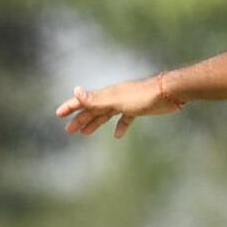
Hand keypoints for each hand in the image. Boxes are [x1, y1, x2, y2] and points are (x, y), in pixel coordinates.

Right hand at [54, 77, 180, 138]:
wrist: (168, 93)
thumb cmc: (142, 96)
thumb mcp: (116, 99)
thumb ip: (96, 98)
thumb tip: (75, 90)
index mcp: (106, 95)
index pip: (84, 100)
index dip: (71, 106)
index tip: (58, 114)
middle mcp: (113, 98)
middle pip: (93, 110)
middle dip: (80, 119)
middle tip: (69, 130)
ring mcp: (125, 103)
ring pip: (106, 115)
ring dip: (95, 123)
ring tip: (85, 133)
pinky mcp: (138, 109)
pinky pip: (125, 119)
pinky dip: (119, 126)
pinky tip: (117, 136)